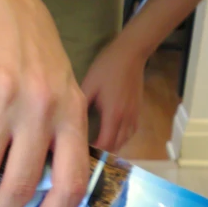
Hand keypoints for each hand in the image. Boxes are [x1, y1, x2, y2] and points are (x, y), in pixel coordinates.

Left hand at [82, 32, 147, 152]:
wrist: (131, 54)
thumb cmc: (107, 67)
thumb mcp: (89, 85)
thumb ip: (81, 106)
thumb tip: (69, 121)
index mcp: (113, 115)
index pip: (105, 144)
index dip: (94, 152)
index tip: (82, 152)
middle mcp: (126, 119)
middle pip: (116, 147)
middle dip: (102, 152)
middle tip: (88, 151)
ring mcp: (134, 116)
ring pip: (125, 141)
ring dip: (112, 146)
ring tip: (98, 146)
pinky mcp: (138, 111)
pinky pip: (131, 133)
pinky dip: (121, 138)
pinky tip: (112, 135)